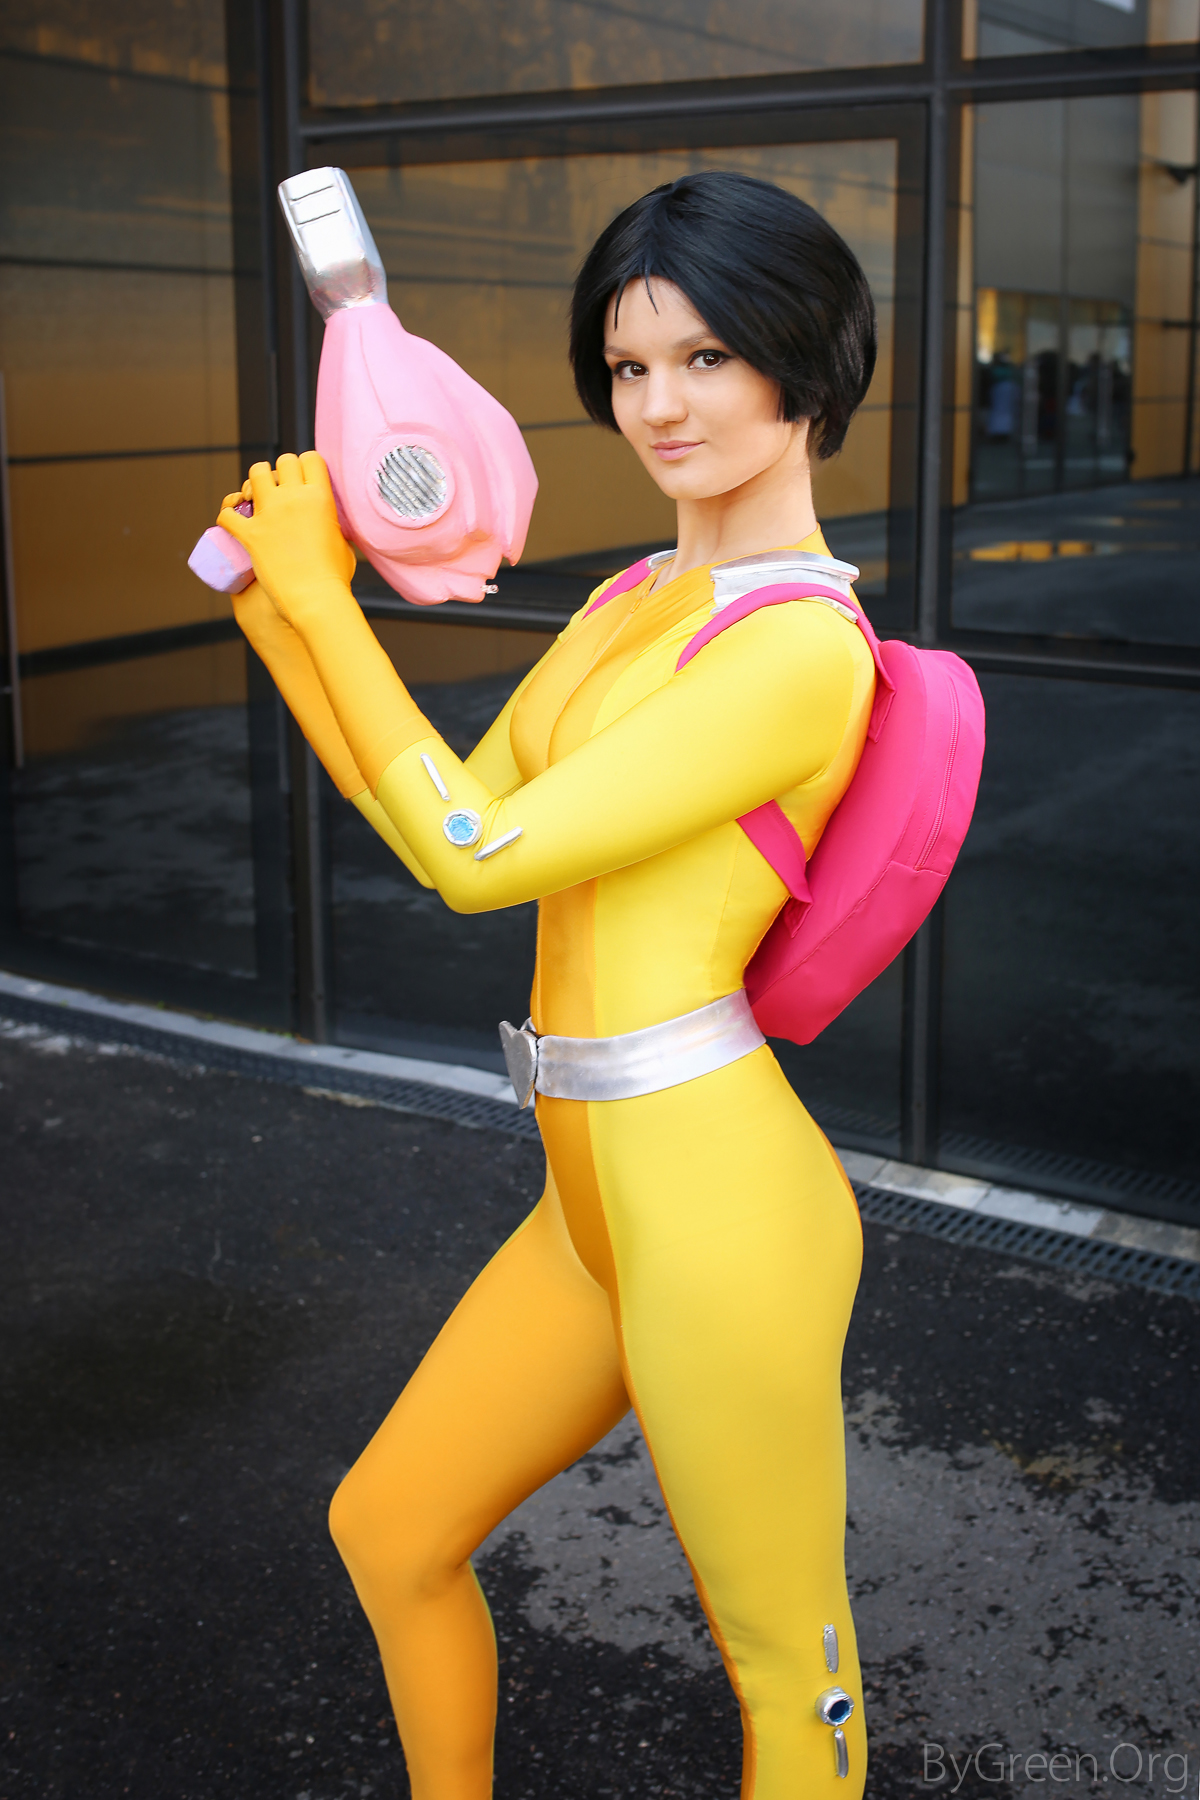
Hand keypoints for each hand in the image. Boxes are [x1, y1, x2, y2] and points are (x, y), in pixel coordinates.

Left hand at [218, 454, 356, 624]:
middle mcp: (293, 498)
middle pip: (283, 461)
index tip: (304, 480)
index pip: (310, 458)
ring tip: (258, 496)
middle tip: (282, 490)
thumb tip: (328, 523)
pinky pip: (228, 513)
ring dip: (257, 482)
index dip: (306, 466)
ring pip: (255, 473)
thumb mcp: (344, 541)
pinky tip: (234, 521)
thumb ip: (332, 523)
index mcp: (320, 497)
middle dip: (282, 472)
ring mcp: (269, 514)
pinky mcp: (250, 533)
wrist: (316, 599)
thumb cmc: (334, 577)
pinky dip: (228, 515)